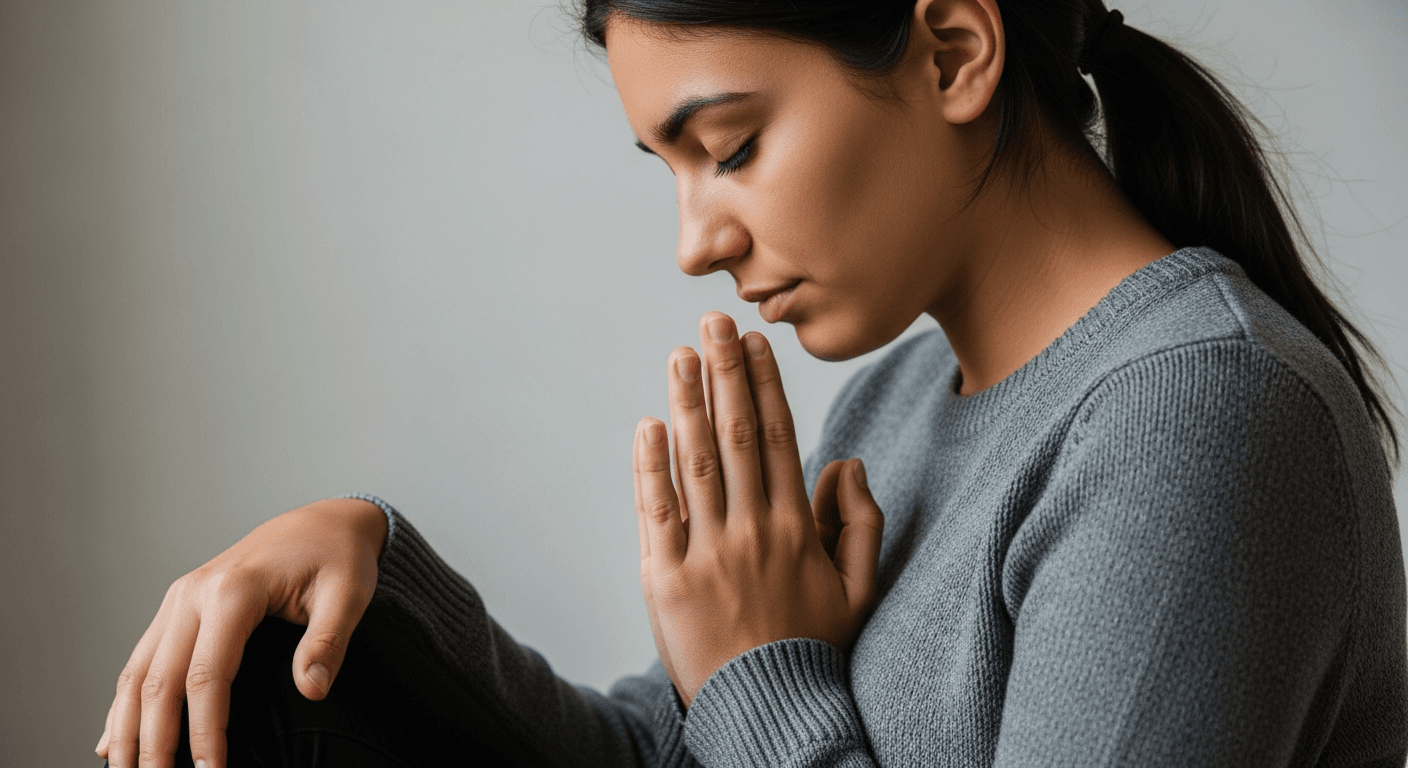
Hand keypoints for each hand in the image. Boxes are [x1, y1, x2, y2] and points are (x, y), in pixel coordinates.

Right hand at [95, 497, 387, 767]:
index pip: (207, 675)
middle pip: (159, 681)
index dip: (205, 730)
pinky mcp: (179, 607)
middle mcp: (193, 593)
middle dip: (153, 742)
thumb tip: (311, 689)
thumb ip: (329, 641)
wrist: (324, 521)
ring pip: (138, 673)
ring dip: (126, 729)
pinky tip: (112, 741)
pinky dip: (123, 703)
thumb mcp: (349, 593)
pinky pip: (142, 660)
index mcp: (233, 590)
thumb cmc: (339, 556)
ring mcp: (180, 599)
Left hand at [631, 312, 883, 707]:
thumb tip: (846, 462)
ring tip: (680, 356)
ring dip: (687, 402)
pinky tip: (650, 425)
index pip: (778, 438)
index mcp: (796, 528)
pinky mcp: (666, 577)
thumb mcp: (859, 591)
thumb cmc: (814, 650)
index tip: (755, 344)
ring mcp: (707, 552)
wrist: (768, 710)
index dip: (764, 385)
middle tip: (713, 323)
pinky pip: (656, 510)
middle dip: (724, 373)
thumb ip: (862, 524)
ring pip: (696, 461)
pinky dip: (652, 465)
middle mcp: (752, 530)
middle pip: (736, 434)